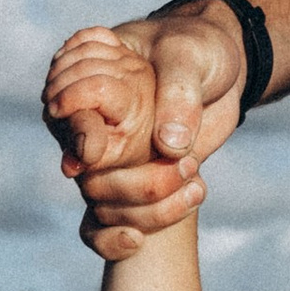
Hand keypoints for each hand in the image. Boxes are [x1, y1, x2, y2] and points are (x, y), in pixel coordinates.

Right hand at [41, 8, 247, 259]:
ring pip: (100, 205)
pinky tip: (137, 241)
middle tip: (189, 166)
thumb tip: (170, 147)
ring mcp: (113, 159)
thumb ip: (178, 93)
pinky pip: (102, 227)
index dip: (79, 136)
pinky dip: (114, 240)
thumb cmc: (199, 48)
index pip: (67, 113)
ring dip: (147, 209)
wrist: (222, 71)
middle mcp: (95, 126)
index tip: (93, 153)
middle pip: (85, 174)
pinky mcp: (134, 182)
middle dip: (134, 183)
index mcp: (92, 82)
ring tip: (198, 184)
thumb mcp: (191, 55)